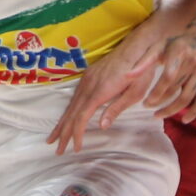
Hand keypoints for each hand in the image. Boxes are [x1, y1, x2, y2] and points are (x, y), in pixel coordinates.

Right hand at [48, 12, 195, 152]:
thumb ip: (117, 108)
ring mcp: (87, 79)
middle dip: (64, 133)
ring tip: (53, 139)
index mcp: (100, 91)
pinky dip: (68, 112)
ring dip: (62, 123)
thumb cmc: (141, 71)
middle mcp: (89, 85)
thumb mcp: (135, 92)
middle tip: (57, 150)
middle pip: (72, 113)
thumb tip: (101, 126)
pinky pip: (74, 97)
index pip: (83, 117)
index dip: (77, 133)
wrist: (137, 45)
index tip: (75, 148)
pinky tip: (65, 119)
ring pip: (70, 105)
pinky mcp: (88, 76)